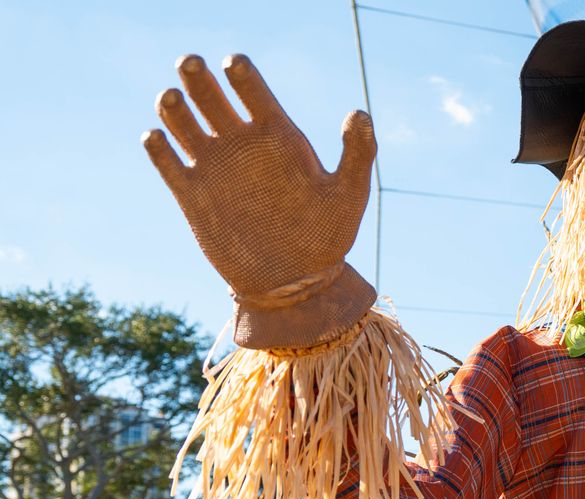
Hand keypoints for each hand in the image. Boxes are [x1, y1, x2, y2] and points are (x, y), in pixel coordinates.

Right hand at [143, 54, 375, 346]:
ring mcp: (215, 168)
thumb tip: (359, 111)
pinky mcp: (192, 195)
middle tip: (190, 64)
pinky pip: (167, 162)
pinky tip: (157, 139)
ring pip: (183, 122)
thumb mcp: (349, 195)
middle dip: (198, 76)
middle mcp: (243, 146)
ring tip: (172, 99)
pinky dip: (158, 147)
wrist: (295, 283)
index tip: (233, 63)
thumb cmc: (328, 238)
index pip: (254, 90)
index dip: (241, 72)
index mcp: (279, 137)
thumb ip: (358, 153)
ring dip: (173, 107)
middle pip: (212, 96)